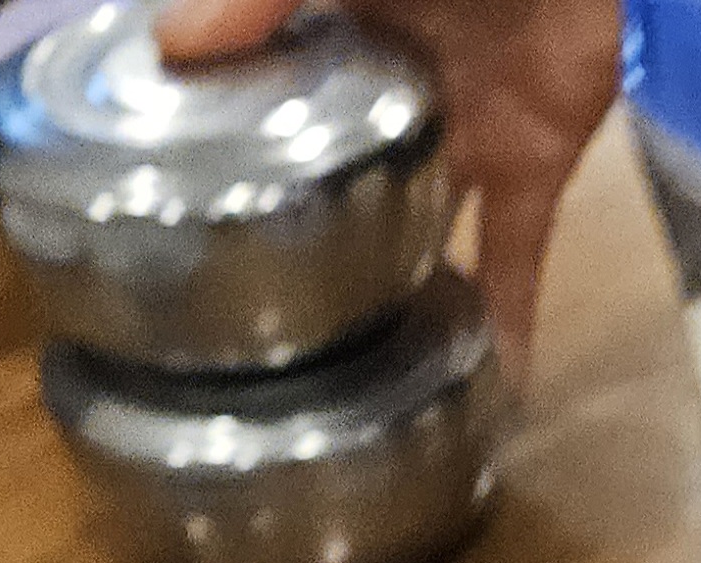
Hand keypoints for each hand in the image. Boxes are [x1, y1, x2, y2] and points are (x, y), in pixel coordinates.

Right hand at [157, 0, 621, 360]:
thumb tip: (169, 47)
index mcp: (329, 23)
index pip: (258, 88)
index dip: (218, 146)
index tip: (165, 215)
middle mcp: (387, 83)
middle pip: (333, 174)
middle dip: (298, 241)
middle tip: (248, 327)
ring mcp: (462, 129)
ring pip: (417, 227)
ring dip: (396, 297)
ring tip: (349, 388)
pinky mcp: (535, 161)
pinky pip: (520, 255)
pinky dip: (513, 320)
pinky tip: (495, 389)